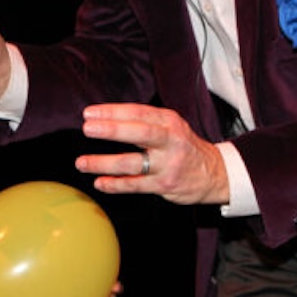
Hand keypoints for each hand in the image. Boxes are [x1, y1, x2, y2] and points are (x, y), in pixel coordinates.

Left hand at [76, 103, 229, 204]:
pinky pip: (135, 185)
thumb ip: (144, 122)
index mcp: (169, 121)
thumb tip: (104, 118)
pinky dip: (115, 184)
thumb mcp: (171, 126)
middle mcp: (170, 140)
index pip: (138, 112)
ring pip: (132, 163)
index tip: (89, 113)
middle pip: (139, 133)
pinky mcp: (165, 184)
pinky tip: (100, 183)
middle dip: (111, 130)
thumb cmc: (183, 146)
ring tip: (82, 162)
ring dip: (104, 163)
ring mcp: (168, 163)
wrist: (215, 173)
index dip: (112, 111)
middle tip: (87, 129)